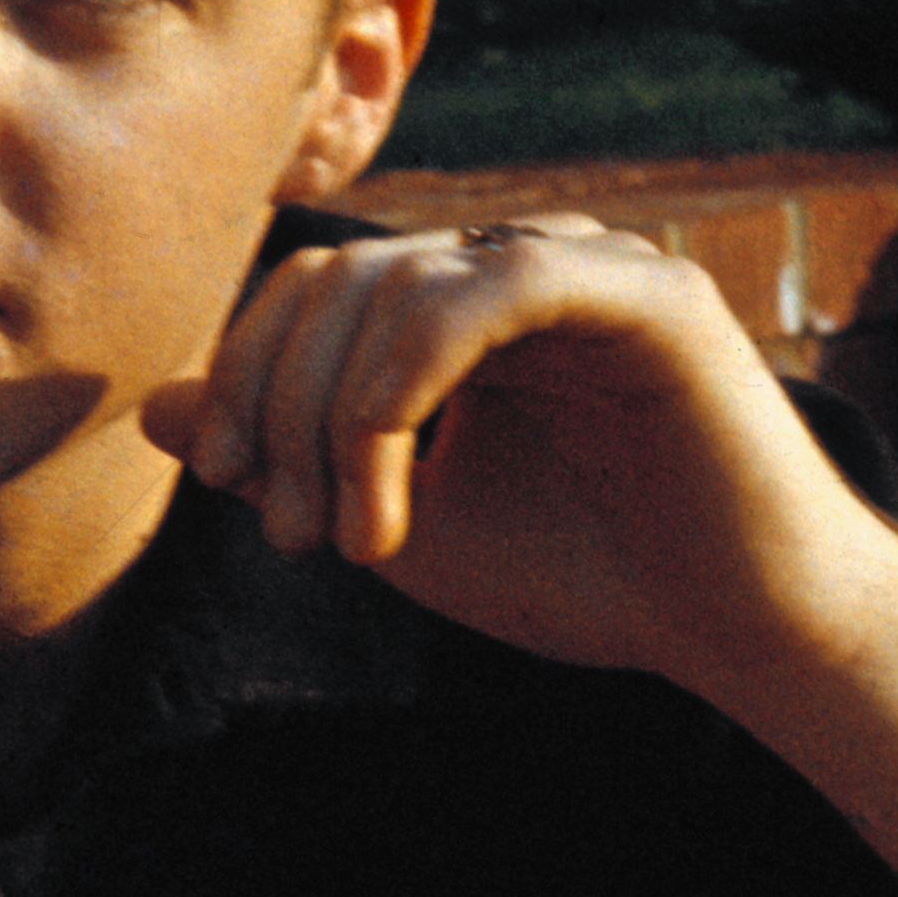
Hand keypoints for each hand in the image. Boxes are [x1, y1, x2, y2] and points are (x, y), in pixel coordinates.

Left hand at [145, 216, 897, 715]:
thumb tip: (155, 408)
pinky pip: (490, 287)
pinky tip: (398, 495)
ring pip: (397, 282)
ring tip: (358, 542)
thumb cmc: (587, 577)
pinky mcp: (648, 294)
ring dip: (337, 419)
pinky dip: (408, 385)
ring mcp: (587, 266)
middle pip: (337, 279)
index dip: (248, 375)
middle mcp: (520, 264)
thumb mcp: (401, 521)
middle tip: (285, 532)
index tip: (226, 488)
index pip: (314, 287)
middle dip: (278, 406)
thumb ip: (290, 456)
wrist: (742, 633)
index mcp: (464, 305)